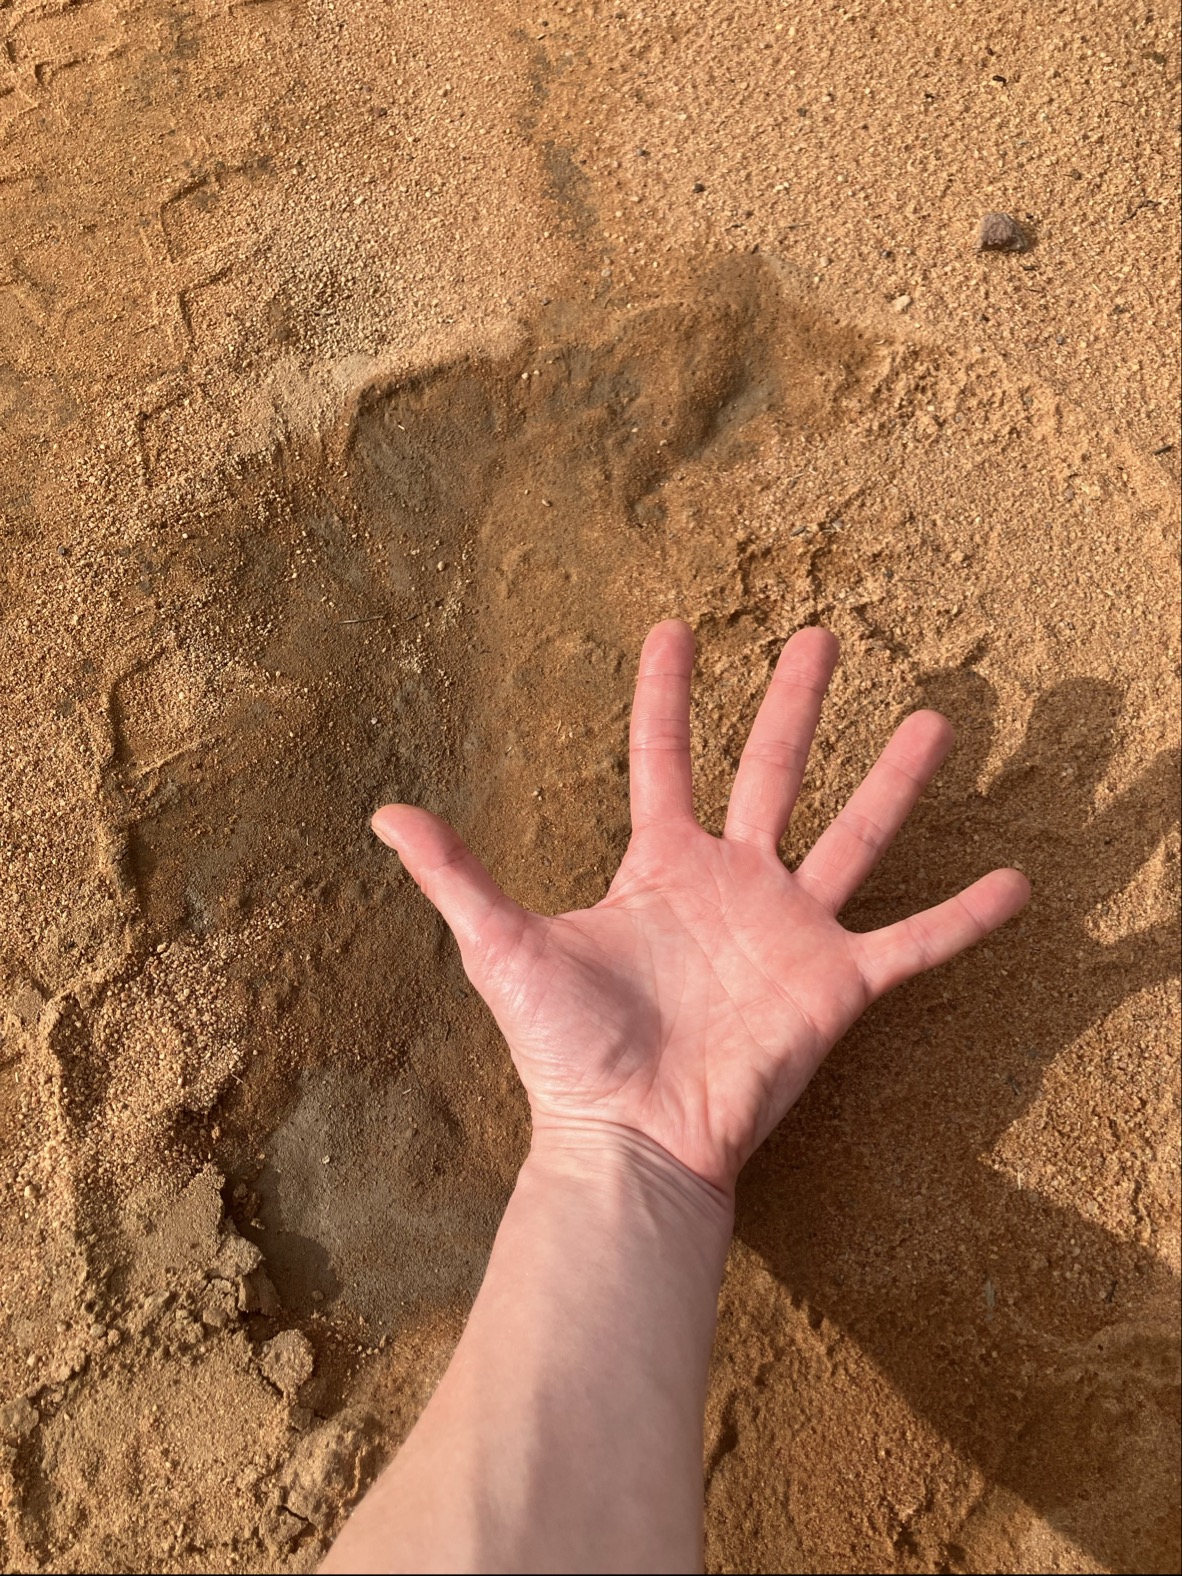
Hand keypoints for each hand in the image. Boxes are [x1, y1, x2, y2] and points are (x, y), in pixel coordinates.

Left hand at [372, 621, 1028, 1192]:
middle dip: (795, 704)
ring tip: (938, 722)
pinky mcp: (834, 984)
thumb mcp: (503, 946)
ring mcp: (789, 929)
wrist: (628, 1138)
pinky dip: (962, 918)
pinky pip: (912, 942)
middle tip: (822, 635)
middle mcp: (732, 883)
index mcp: (660, 865)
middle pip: (772, 772)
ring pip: (855, 836)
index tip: (673, 629)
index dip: (666, 695)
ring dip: (894, 783)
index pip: (663, 759)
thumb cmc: (566, 1049)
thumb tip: (381, 812)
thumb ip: (456, 875)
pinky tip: (1017, 884)